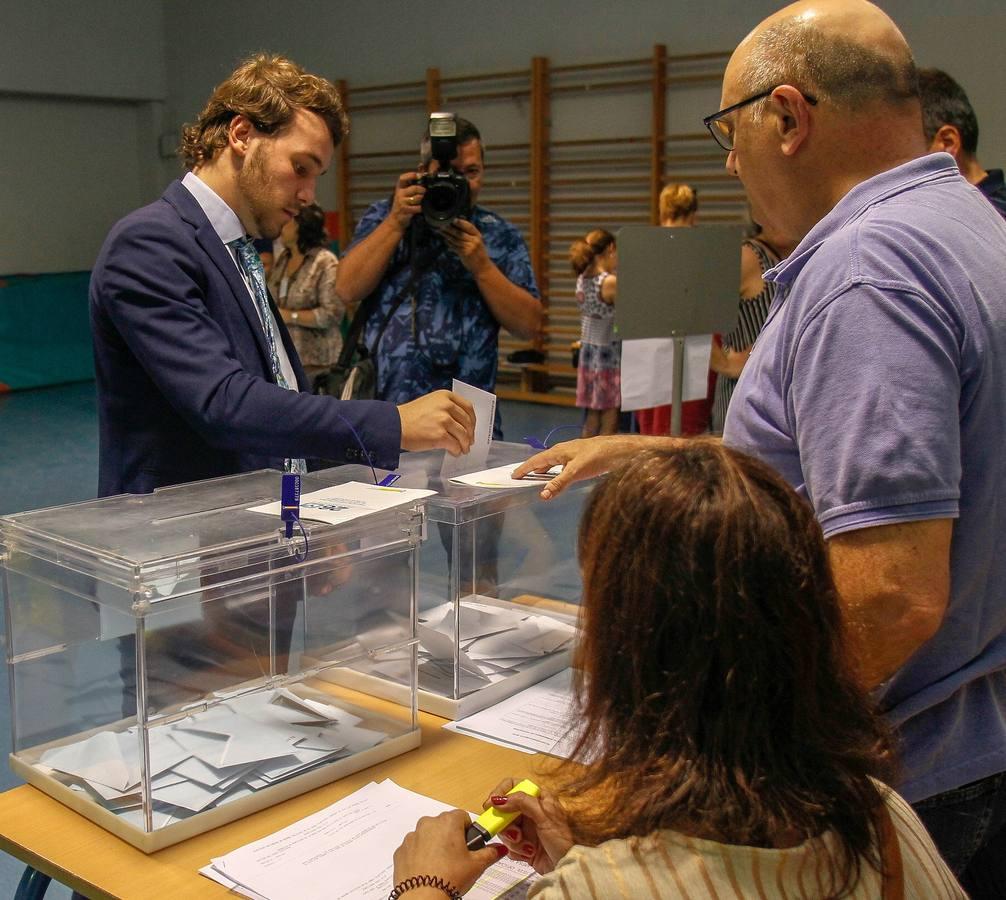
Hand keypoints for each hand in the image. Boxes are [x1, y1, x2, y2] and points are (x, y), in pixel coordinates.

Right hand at [390, 171, 425, 230]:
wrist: (395, 219)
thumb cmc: (402, 204)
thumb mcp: (405, 191)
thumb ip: (413, 180)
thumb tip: (421, 166)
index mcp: (399, 188)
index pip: (403, 178)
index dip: (411, 175)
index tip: (418, 175)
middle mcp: (399, 194)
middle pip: (414, 188)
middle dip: (422, 190)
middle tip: (424, 192)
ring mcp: (402, 202)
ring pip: (417, 198)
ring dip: (422, 200)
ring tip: (421, 201)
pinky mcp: (405, 210)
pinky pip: (418, 207)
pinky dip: (420, 208)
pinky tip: (419, 209)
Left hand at [393, 809, 507, 894]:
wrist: (422, 898)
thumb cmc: (451, 878)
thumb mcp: (476, 866)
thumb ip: (490, 853)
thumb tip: (501, 848)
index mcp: (448, 822)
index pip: (462, 816)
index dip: (467, 830)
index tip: (468, 846)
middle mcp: (428, 823)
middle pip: (444, 825)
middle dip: (450, 837)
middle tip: (457, 859)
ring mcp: (412, 836)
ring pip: (428, 835)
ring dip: (434, 845)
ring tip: (441, 867)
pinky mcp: (400, 850)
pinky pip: (414, 848)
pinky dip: (420, 855)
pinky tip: (427, 871)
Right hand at [398, 390, 475, 454]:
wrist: (395, 425)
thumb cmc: (411, 417)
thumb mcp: (431, 403)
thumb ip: (446, 409)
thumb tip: (462, 424)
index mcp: (445, 396)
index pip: (468, 407)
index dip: (473, 420)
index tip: (472, 428)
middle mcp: (446, 406)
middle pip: (467, 422)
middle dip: (470, 434)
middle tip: (469, 442)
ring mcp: (443, 420)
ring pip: (463, 435)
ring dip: (465, 445)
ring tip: (463, 450)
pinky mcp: (440, 435)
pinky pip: (455, 445)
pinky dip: (457, 450)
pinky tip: (454, 452)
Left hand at [440, 219, 490, 274]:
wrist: (483, 267)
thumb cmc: (479, 253)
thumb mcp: (478, 242)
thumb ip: (470, 235)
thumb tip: (459, 225)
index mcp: (478, 236)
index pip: (469, 226)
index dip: (461, 222)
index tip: (453, 219)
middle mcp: (474, 241)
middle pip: (460, 233)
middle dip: (450, 228)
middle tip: (442, 224)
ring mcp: (470, 247)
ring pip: (455, 239)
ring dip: (447, 235)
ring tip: (440, 231)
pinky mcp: (465, 254)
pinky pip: (455, 247)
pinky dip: (449, 243)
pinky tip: (445, 240)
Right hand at [484, 779, 573, 874]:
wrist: (564, 868)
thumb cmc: (561, 840)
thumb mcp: (544, 816)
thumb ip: (522, 802)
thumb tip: (499, 799)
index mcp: (538, 798)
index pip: (513, 786)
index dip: (500, 793)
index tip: (491, 805)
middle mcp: (530, 811)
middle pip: (505, 810)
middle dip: (507, 825)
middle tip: (516, 834)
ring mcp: (525, 828)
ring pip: (505, 829)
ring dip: (514, 841)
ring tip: (528, 847)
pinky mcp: (522, 844)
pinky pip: (508, 845)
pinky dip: (516, 851)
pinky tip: (528, 854)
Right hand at [511, 435, 660, 499]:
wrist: (620, 451)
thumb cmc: (598, 457)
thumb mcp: (576, 471)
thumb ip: (559, 484)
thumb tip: (542, 496)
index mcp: (558, 451)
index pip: (536, 460)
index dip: (524, 468)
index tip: (513, 475)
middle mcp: (563, 450)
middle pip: (543, 460)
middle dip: (532, 469)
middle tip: (521, 477)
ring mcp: (573, 453)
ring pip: (554, 462)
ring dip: (544, 470)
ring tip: (537, 478)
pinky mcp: (582, 458)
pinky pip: (563, 465)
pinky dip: (556, 472)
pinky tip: (560, 477)